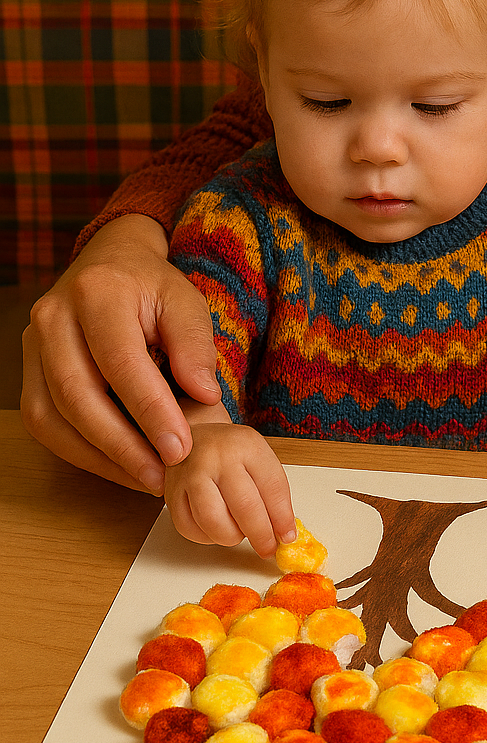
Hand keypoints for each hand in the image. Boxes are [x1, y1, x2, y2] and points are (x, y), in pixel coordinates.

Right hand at [21, 215, 221, 494]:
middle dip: (122, 444)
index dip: (150, 410)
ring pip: (52, 416)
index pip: (120, 362)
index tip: (180, 448)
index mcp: (96, 291)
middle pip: (78, 394)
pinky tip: (118, 465)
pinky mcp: (27, 370)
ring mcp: (32, 345)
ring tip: (145, 478)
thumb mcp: (185, 302)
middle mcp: (53, 317)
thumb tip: (203, 396)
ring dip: (99, 457)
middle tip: (162, 475)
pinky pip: (43, 422)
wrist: (110, 264)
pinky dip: (81, 452)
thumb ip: (195, 345)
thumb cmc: (151, 288)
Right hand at [163, 421, 294, 557]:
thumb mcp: (259, 460)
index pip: (272, 487)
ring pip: (214, 521)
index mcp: (246, 446)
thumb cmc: (232, 453)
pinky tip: (217, 530)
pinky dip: (208, 538)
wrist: (194, 439)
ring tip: (239, 533)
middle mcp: (217, 458)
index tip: (287, 537)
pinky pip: (190, 528)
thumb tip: (284, 533)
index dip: (282, 518)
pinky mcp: (172, 493)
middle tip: (268, 548)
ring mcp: (191, 475)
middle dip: (261, 535)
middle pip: (245, 506)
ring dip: (232, 537)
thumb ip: (274, 494)